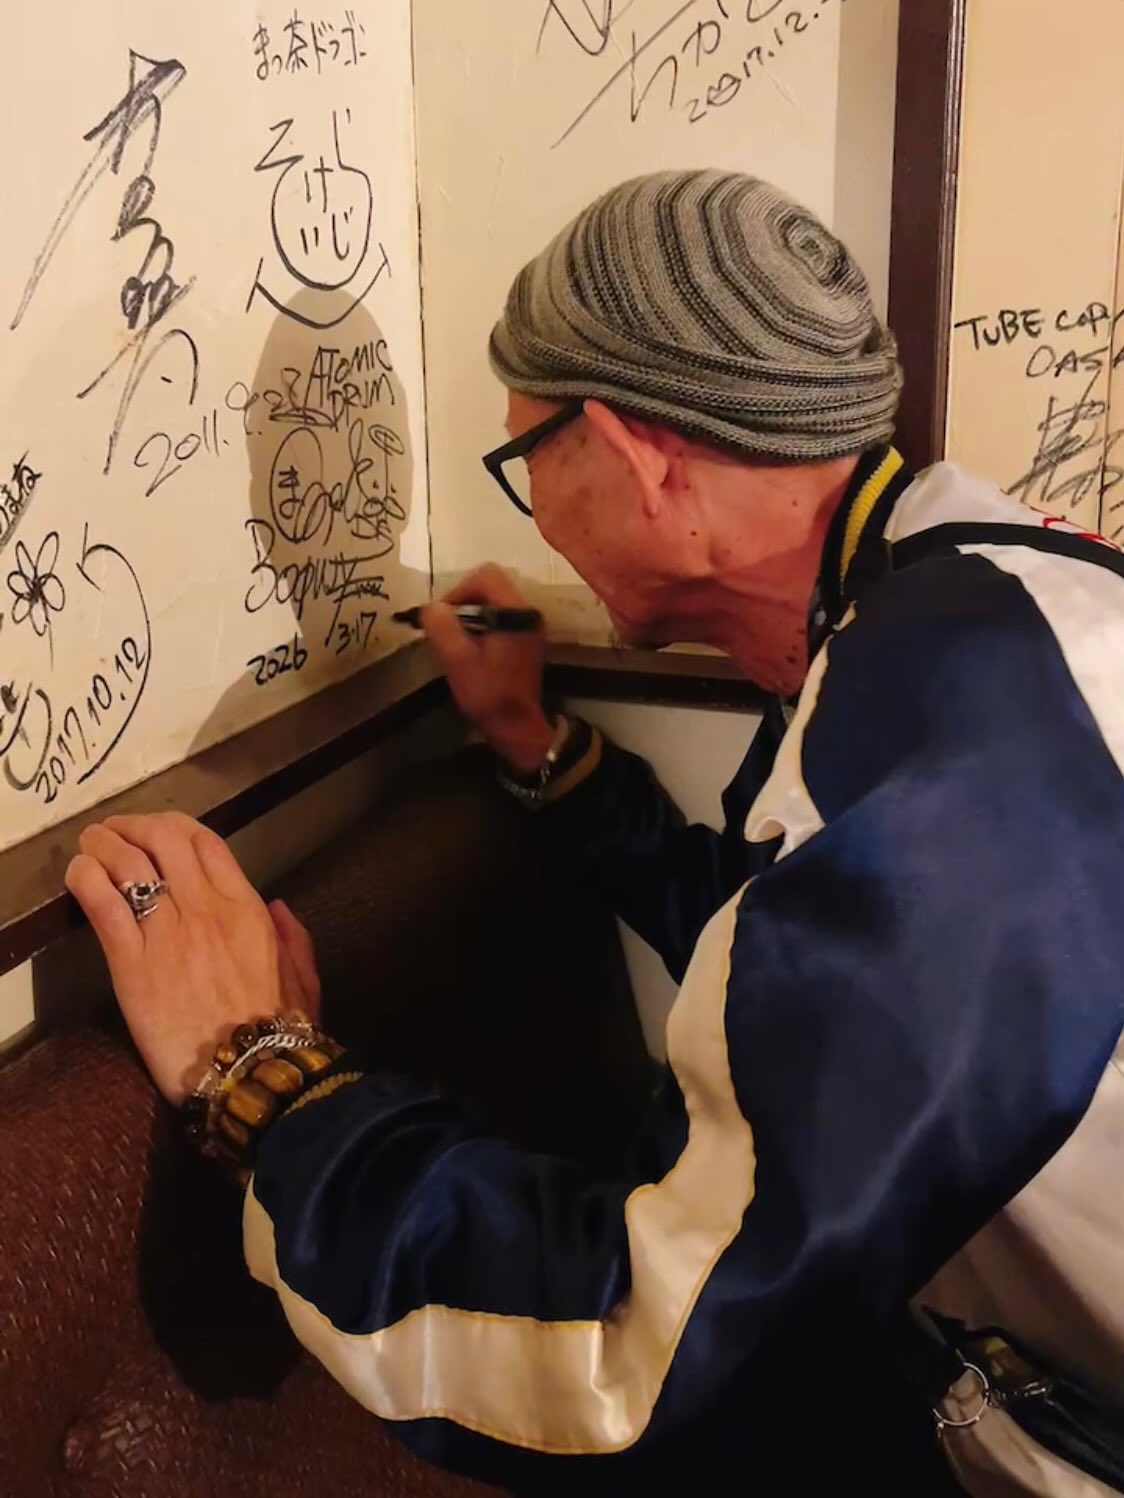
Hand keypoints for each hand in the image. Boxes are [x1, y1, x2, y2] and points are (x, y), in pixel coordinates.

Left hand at [65, 812, 321, 1105]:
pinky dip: (86, 878)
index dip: (175, 826)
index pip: (206, 842)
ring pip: (129, 862)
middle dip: (135, 825)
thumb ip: (293, 935)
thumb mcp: (304, 976)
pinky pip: (104, 904)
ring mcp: (168, 934)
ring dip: (104, 843)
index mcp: (247, 909)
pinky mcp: (132, 964)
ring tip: (90, 844)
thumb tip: (278, 905)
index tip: (155, 831)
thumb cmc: (282, 1030)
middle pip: (164, 839)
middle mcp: (206, 909)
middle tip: (116, 832)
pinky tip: (78, 873)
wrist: (251, 1075)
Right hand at [423, 564, 553, 771]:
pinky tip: (468, 646)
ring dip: (469, 613)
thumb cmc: (488, 695)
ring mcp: (529, 625)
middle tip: (445, 627)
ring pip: (492, 599)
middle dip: (461, 601)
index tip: (442, 616)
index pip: (486, 575)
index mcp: (517, 613)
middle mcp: (528, 612)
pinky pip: (498, 615)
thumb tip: (432, 606)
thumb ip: (443, 627)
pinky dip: (480, 623)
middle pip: (489, 584)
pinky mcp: (525, 637)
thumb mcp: (458, 661)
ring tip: (454, 639)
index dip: (458, 590)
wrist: (517, 726)